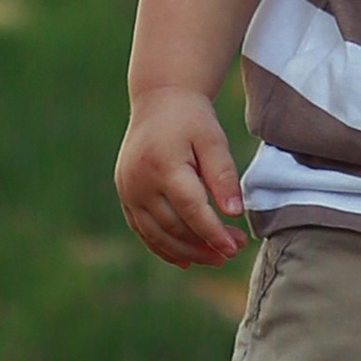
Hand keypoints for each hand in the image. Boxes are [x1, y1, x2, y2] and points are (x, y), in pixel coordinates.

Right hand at [115, 89, 248, 266]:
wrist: (159, 100)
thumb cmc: (191, 119)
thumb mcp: (214, 140)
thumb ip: (223, 176)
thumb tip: (234, 213)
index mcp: (163, 165)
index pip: (191, 210)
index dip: (214, 233)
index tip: (235, 247)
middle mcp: (139, 181)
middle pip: (173, 227)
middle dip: (205, 244)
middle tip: (234, 250)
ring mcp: (128, 190)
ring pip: (157, 234)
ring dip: (187, 252)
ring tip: (215, 258)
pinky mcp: (125, 195)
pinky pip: (143, 230)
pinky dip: (163, 247)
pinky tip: (186, 259)